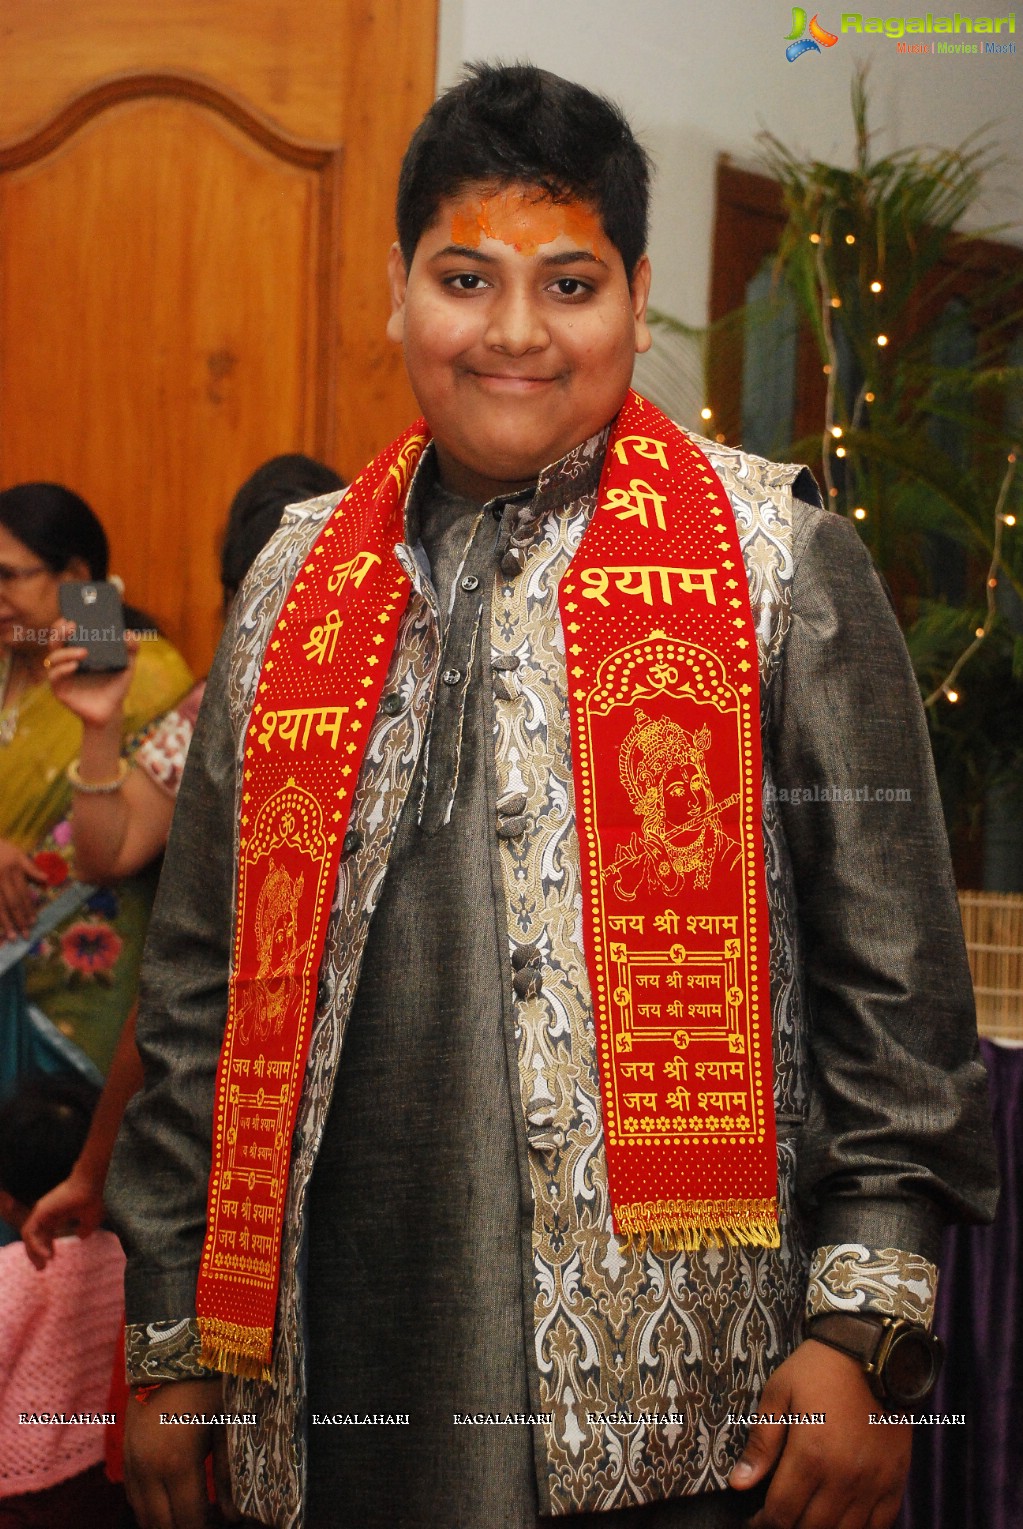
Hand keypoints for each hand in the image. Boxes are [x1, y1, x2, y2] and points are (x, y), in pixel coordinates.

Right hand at [0, 835, 46, 939]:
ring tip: (11, 937)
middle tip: (26, 934)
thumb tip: (47, 881)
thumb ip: (31, 869)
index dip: (29, 908)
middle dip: (19, 919)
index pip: (23, 894)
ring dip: (6, 923)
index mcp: (14, 871)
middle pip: (12, 903)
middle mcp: (2, 879)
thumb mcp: (18, 854)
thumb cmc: (3, 849)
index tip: (34, 922)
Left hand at [21, 1167, 106, 1268]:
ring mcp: (42, 1210)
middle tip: (42, 1269)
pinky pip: (30, 1232)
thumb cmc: (96, 1197)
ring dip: (33, 1252)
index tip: (52, 1260)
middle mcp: (47, 1211)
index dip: (46, 1246)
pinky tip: (46, 1255)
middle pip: (34, 1235)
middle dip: (35, 1253)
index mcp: (57, 1213)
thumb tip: (80, 1236)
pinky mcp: (40, 1211)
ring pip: (29, 1235)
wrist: (95, 1183)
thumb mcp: (91, 1219)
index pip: (45, 1232)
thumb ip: (85, 1228)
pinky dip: (35, 1246)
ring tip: (43, 1265)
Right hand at [46, 618, 137, 728]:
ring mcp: (61, 675)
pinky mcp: (59, 690)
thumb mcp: (127, 666)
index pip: (65, 634)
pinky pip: (55, 676)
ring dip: (66, 652)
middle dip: (60, 632)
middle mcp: (66, 661)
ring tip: (84, 652)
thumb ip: (131, 649)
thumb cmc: (116, 687)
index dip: (63, 624)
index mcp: (78, 651)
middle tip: (72, 626)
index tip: (71, 616)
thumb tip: (129, 634)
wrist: (112, 712)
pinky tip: (74, 666)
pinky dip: (62, 669)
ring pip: (53, 658)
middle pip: (55, 642)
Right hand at [125, 1377, 240, 1528]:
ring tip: (191, 1517)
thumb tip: (231, 1517)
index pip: (188, 1521)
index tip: (222, 1528)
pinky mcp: (125, 1448)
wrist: (172, 1340)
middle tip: (207, 1523)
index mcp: (176, 1464)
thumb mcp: (227, 1424)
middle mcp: (147, 1468)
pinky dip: (149, 1507)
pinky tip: (170, 1503)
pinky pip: (132, 1493)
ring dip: (164, 1522)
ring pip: (142, 1513)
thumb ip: (227, 1475)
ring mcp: (132, 1459)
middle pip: (161, 1524)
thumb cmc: (208, 1380)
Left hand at [729, 1339, 910, 1528]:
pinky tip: (840, 1523)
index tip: (753, 1522)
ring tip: (805, 1522)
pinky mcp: (894, 1481)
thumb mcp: (779, 1394)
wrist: (873, 1352)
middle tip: (776, 1521)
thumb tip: (738, 1484)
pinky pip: (879, 1526)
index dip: (762, 1524)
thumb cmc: (819, 1369)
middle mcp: (843, 1477)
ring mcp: (873, 1483)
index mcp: (810, 1455)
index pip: (781, 1513)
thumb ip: (761, 1442)